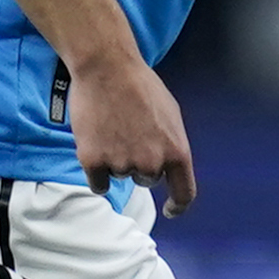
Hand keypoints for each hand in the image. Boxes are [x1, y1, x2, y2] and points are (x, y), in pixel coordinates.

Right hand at [69, 54, 197, 214]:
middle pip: (147, 181)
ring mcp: (122, 164)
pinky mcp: (94, 162)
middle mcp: (152, 163)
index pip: (184, 193)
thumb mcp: (171, 115)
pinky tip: (95, 146)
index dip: (178, 206)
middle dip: (139, 164)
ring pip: (121, 176)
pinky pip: (98, 183)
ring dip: (116, 160)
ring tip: (112, 128)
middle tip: (129, 134)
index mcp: (177, 151)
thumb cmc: (141, 86)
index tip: (170, 210)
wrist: (107, 68)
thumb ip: (171, 145)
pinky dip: (97, 171)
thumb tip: (167, 166)